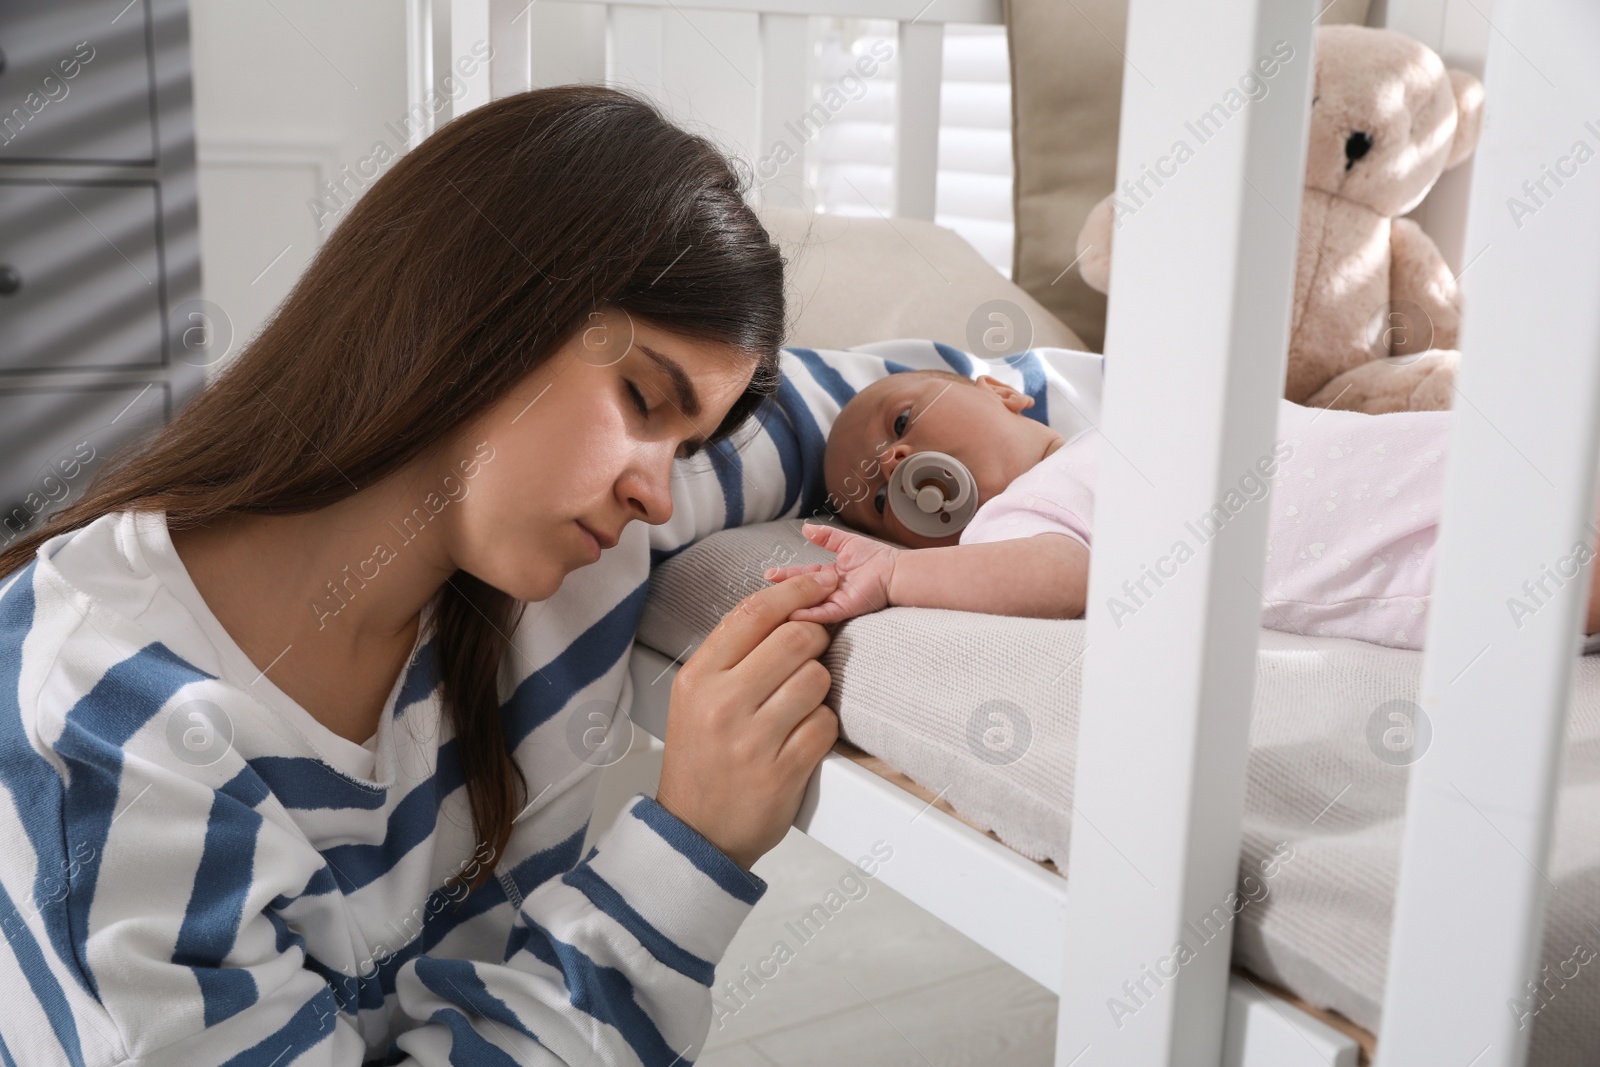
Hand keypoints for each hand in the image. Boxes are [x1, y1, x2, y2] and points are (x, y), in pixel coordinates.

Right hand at [654, 570, 840, 870]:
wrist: (694, 832)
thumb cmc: (700, 760)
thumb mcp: (695, 699)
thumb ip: (732, 655)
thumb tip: (785, 608)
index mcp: (698, 678)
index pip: (753, 613)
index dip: (796, 591)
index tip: (821, 582)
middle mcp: (723, 704)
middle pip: (796, 639)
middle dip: (815, 639)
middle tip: (811, 652)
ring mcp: (753, 739)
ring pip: (817, 679)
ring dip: (818, 687)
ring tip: (799, 704)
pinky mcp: (783, 772)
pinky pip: (826, 724)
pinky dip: (822, 726)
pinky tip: (803, 736)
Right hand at [763, 521, 901, 624]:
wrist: (895, 571)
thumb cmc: (877, 558)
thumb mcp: (846, 543)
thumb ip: (826, 537)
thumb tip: (806, 528)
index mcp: (829, 575)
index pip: (803, 575)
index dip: (787, 574)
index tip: (770, 574)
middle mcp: (829, 590)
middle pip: (802, 591)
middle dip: (783, 590)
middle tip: (765, 587)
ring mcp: (835, 601)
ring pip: (809, 605)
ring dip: (792, 604)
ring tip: (772, 603)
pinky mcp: (843, 609)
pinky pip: (823, 614)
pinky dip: (808, 614)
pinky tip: (792, 614)